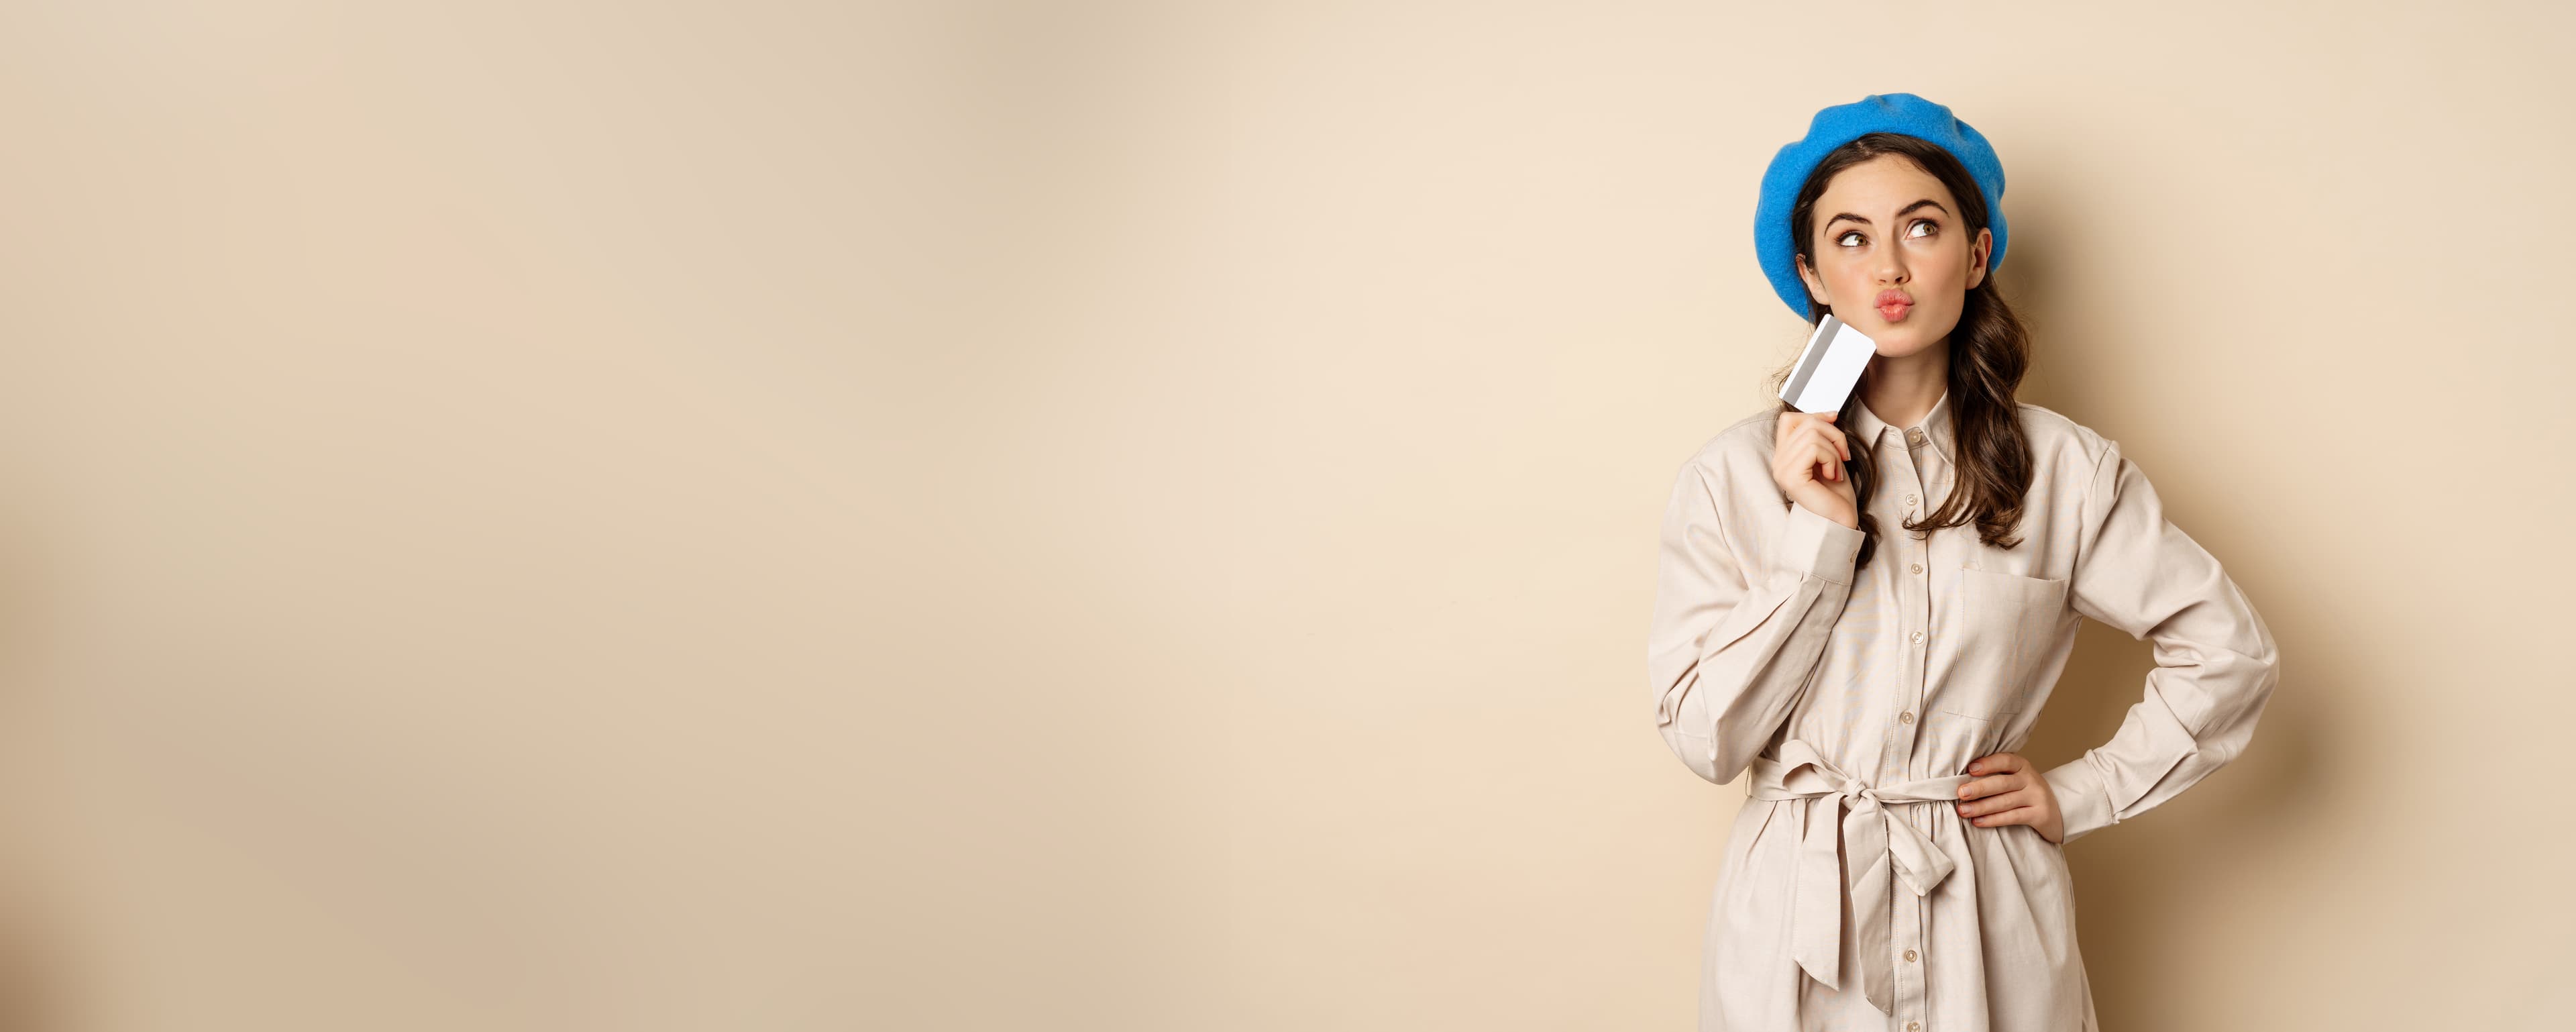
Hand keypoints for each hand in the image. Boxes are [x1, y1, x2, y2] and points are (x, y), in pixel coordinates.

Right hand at [1771, 409, 1856, 527]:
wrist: (1839, 521)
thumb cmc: (1836, 493)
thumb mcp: (1829, 456)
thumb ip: (1823, 436)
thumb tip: (1830, 413)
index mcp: (1784, 456)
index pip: (1788, 419)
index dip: (1813, 415)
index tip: (1834, 420)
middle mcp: (1778, 462)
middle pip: (1806, 423)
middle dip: (1833, 435)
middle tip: (1843, 456)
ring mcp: (1782, 469)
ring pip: (1812, 434)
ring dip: (1834, 450)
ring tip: (1836, 470)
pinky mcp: (1791, 477)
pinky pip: (1814, 449)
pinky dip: (1831, 460)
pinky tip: (1832, 476)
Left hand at [1955, 752, 2065, 844]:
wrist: (2057, 811)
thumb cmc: (2025, 792)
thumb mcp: (2015, 778)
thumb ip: (1996, 775)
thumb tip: (1962, 779)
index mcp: (2022, 765)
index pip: (2005, 760)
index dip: (1988, 764)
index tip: (1970, 768)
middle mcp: (2031, 779)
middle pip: (2002, 783)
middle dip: (1979, 788)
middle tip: (1960, 793)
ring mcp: (2037, 797)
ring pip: (2005, 802)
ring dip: (1981, 807)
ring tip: (1963, 811)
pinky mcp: (2039, 814)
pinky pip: (2013, 817)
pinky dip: (1993, 820)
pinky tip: (1978, 822)